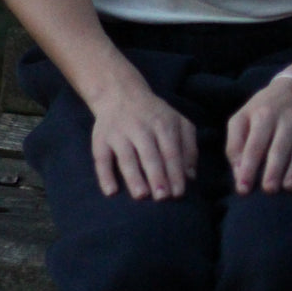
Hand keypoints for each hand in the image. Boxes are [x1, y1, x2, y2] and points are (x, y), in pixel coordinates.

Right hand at [90, 66, 197, 200]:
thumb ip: (189, 147)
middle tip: (163, 197)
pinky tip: (111, 191)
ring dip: (134, 177)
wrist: (120, 93)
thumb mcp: (178, 122)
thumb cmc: (155, 115)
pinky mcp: (101, 139)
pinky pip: (101, 158)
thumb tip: (190, 176)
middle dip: (157, 176)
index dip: (175, 172)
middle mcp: (140, 127)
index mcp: (163, 123)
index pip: (171, 151)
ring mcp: (119, 133)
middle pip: (150, 155)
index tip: (178, 193)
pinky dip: (105, 175)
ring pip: (126, 157)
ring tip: (141, 195)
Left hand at [226, 72, 291, 194]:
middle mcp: (288, 119)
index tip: (243, 188)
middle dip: (274, 171)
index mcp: (264, 115)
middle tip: (268, 190)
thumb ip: (235, 143)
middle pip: (280, 149)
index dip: (248, 168)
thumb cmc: (265, 110)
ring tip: (288, 187)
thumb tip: (239, 171)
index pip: (254, 145)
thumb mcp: (242, 117)